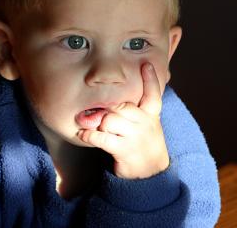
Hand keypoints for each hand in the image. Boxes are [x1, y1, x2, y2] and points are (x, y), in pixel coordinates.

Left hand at [78, 63, 169, 178]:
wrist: (152, 172)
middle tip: (97, 115)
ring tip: (93, 127)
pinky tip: (83, 134)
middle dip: (107, 111)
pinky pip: (101, 137)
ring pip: (109, 120)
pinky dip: (88, 135)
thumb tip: (108, 104)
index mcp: (151, 115)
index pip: (153, 94)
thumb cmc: (142, 142)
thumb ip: (133, 111)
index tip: (146, 64)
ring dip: (97, 124)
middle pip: (121, 106)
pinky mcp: (125, 150)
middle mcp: (145, 123)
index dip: (150, 79)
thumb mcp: (146, 124)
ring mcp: (136, 137)